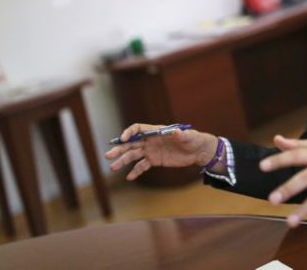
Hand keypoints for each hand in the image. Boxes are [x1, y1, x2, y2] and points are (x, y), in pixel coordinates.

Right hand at [104, 123, 218, 180]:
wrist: (198, 151)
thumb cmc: (194, 139)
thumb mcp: (190, 136)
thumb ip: (182, 135)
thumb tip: (177, 133)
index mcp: (157, 131)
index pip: (138, 129)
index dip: (129, 133)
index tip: (123, 139)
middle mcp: (151, 140)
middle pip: (131, 143)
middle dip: (120, 149)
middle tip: (108, 155)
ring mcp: (152, 151)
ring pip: (134, 155)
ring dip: (123, 161)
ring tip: (113, 167)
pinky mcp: (155, 160)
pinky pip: (142, 166)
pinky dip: (135, 171)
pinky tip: (129, 177)